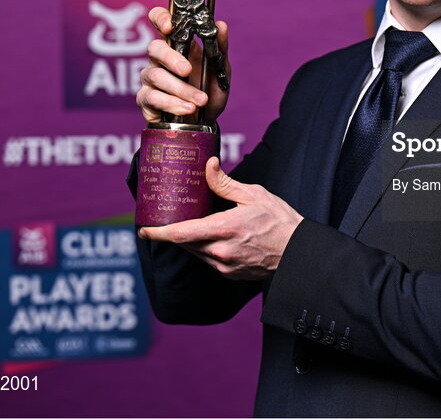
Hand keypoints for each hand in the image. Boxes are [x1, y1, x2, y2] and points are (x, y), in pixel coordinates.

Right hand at [136, 7, 229, 123]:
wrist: (208, 119)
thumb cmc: (211, 88)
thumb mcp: (221, 69)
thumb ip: (220, 47)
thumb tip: (222, 25)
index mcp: (177, 45)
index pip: (159, 21)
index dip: (160, 19)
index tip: (169, 26)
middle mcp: (159, 59)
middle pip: (154, 48)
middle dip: (171, 59)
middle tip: (187, 70)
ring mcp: (151, 79)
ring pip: (155, 76)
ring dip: (181, 89)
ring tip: (201, 100)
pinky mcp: (146, 99)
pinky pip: (152, 98)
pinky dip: (172, 104)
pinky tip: (188, 109)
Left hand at [138, 158, 303, 279]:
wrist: (298, 251)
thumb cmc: (279, 221)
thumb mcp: (254, 194)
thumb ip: (225, 183)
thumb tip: (208, 166)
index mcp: (223, 229)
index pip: (180, 234)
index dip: (158, 233)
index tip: (143, 230)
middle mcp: (219, 252)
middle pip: (185, 243)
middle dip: (175, 232)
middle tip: (167, 219)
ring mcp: (224, 266)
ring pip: (196, 252)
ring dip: (191, 240)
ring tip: (192, 224)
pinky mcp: (230, 274)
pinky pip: (209, 260)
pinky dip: (206, 248)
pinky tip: (214, 237)